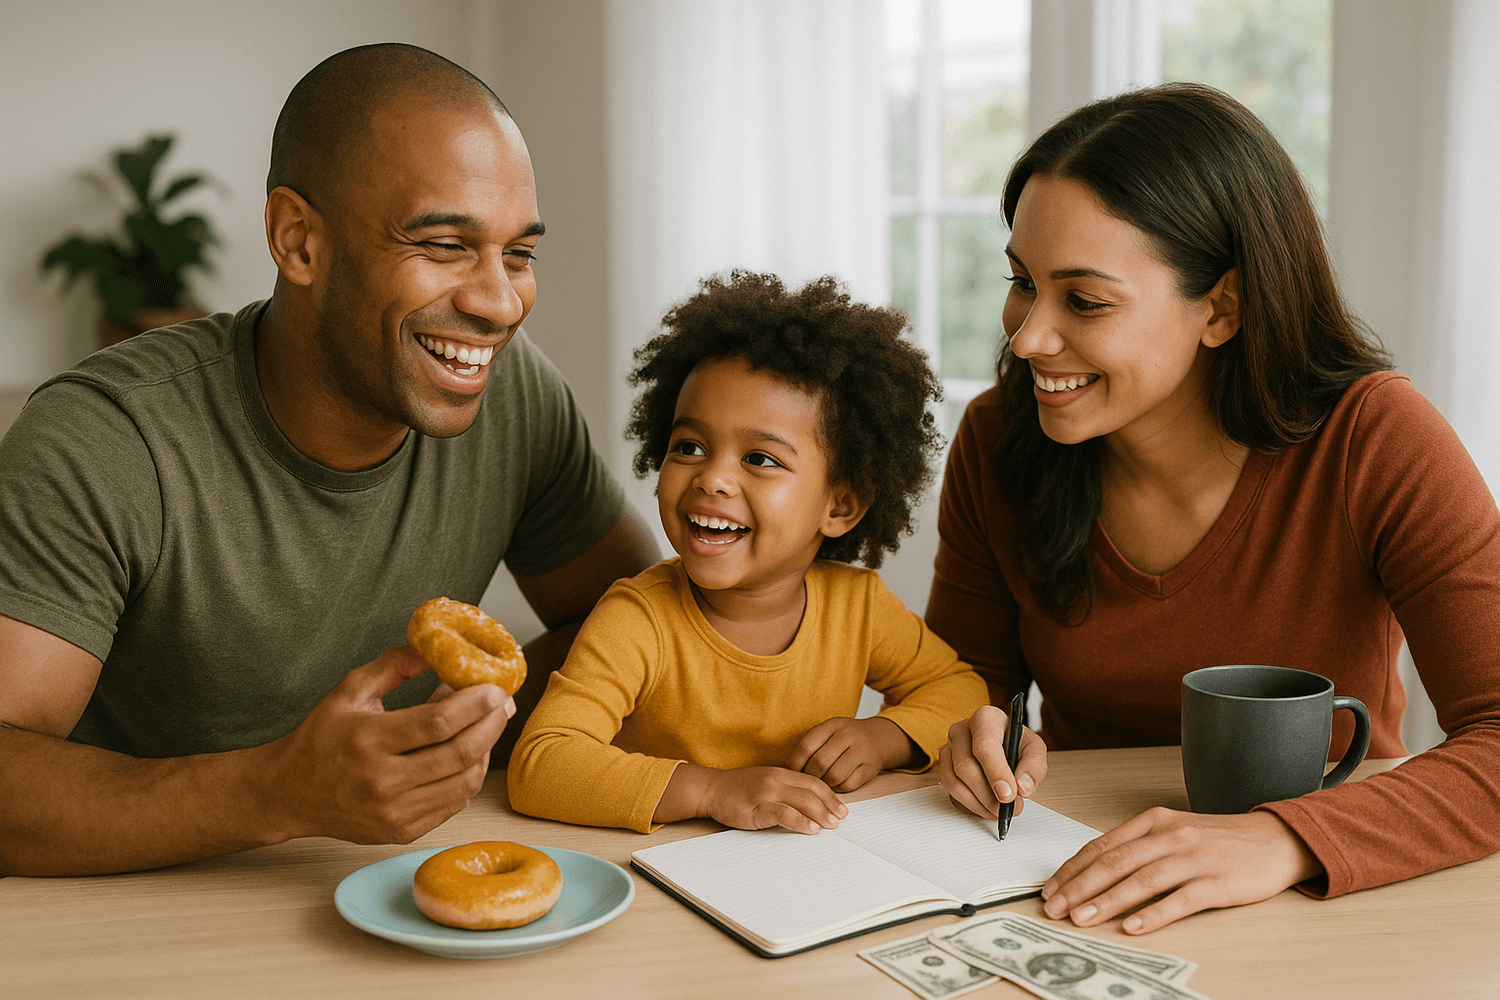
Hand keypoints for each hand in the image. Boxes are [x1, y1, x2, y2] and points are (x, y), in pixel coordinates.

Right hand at [257, 645, 513, 844]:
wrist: (289, 792)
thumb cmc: (323, 735)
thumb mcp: (350, 690)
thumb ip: (395, 664)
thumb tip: (438, 649)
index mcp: (368, 739)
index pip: (438, 723)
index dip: (475, 704)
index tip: (496, 688)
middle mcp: (382, 780)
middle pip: (459, 753)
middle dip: (492, 724)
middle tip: (504, 704)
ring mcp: (393, 811)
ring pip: (464, 782)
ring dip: (486, 751)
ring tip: (487, 727)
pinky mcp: (401, 831)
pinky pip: (453, 804)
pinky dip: (468, 777)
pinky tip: (468, 755)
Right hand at [688, 764, 847, 834]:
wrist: (710, 789)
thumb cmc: (736, 789)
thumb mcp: (764, 782)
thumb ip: (783, 789)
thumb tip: (806, 804)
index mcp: (780, 772)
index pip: (812, 781)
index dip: (830, 795)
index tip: (841, 808)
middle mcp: (776, 779)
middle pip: (812, 790)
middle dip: (830, 805)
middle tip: (841, 819)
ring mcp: (766, 792)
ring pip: (802, 801)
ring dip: (820, 814)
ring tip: (831, 825)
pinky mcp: (757, 807)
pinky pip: (784, 813)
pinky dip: (801, 822)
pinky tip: (811, 829)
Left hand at [787, 716, 915, 791]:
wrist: (879, 738)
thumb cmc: (846, 738)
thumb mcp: (828, 732)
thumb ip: (810, 745)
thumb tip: (784, 767)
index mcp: (833, 725)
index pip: (806, 746)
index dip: (794, 763)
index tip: (791, 772)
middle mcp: (848, 735)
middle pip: (819, 762)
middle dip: (809, 776)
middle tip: (806, 781)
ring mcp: (861, 751)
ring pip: (834, 775)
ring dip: (824, 784)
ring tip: (821, 783)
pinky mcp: (870, 768)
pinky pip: (849, 784)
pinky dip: (839, 788)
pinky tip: (836, 784)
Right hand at [938, 703, 1047, 818]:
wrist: (1001, 746)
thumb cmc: (1015, 744)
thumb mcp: (1034, 749)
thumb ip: (1034, 767)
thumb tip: (1023, 787)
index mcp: (985, 718)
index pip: (984, 746)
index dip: (995, 773)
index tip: (1007, 795)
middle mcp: (961, 730)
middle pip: (966, 767)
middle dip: (988, 795)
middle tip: (1008, 809)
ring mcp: (948, 748)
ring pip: (954, 782)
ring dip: (978, 803)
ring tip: (999, 811)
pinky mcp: (943, 766)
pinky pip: (950, 791)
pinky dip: (969, 804)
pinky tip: (986, 806)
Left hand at [1040, 807, 1322, 933]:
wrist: (1276, 839)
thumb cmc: (1219, 839)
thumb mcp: (1174, 830)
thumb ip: (1138, 846)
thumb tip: (1094, 870)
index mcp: (1154, 821)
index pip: (1102, 845)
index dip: (1072, 868)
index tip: (1050, 888)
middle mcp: (1170, 835)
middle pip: (1114, 862)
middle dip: (1078, 887)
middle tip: (1054, 908)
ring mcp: (1194, 858)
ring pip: (1140, 880)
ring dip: (1106, 901)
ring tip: (1081, 918)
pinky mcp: (1217, 882)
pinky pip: (1179, 900)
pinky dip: (1153, 914)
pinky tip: (1131, 927)